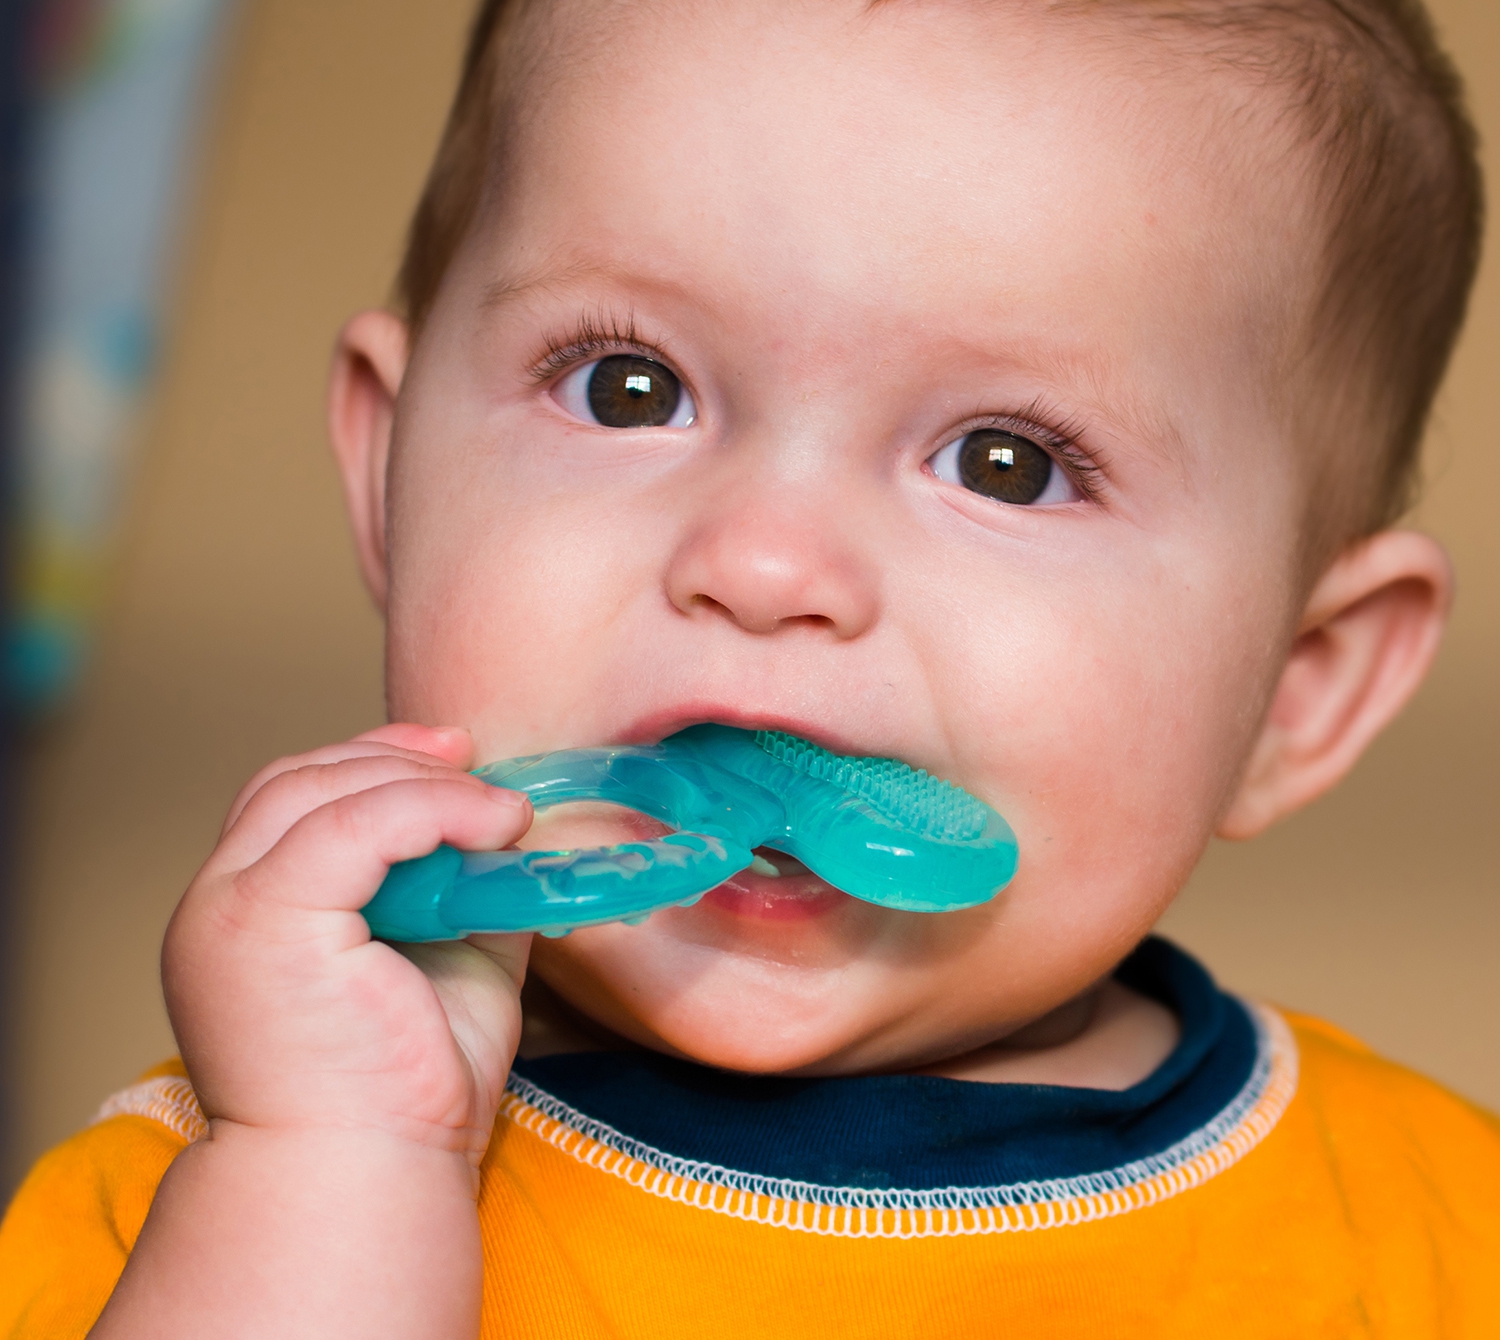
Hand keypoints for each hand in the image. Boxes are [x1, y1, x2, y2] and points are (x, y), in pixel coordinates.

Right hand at [162, 724, 534, 1170]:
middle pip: (296, 782)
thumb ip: (464, 887)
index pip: (291, 800)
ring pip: (320, 792)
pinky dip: (428, 809)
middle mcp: (217, 904)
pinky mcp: (263, 921)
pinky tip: (490, 823)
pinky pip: (350, 827)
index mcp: (249, 914)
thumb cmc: (410, 1087)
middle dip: (390, 757)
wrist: (372, 1174)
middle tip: (472, 757)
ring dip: (421, 784)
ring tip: (497, 809)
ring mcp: (227, 910)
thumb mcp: (451, 958)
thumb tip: (511, 827)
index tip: (452, 755)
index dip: (370, 762)